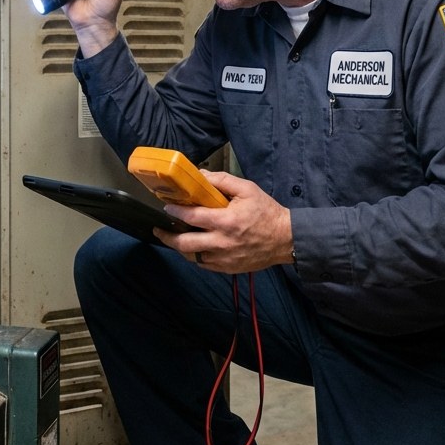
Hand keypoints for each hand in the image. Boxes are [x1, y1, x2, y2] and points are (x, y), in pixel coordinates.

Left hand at [154, 171, 294, 273]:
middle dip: (167, 237)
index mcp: (226, 222)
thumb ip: (221, 181)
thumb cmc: (266, 212)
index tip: (166, 207)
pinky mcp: (228, 269)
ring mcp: (224, 259)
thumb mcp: (247, 189)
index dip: (176, 212)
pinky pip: (204, 264)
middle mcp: (222, 243)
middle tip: (159, 229)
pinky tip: (193, 247)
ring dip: (180, 248)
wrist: (285, 239)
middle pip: (185, 244)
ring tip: (173, 238)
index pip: (192, 217)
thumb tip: (199, 176)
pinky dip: (195, 256)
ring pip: (192, 258)